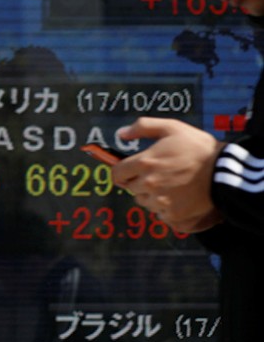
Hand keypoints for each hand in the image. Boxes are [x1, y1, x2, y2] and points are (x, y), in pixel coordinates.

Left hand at [113, 117, 222, 233]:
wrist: (224, 171)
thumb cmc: (198, 148)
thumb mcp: (172, 128)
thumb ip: (143, 127)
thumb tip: (121, 134)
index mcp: (145, 163)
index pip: (117, 174)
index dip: (123, 172)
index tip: (130, 171)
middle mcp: (149, 184)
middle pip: (131, 188)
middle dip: (139, 182)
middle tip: (159, 175)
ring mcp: (160, 201)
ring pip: (144, 202)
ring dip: (152, 196)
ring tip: (171, 185)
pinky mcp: (173, 214)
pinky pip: (160, 214)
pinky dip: (166, 208)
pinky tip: (179, 197)